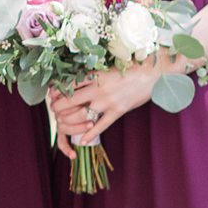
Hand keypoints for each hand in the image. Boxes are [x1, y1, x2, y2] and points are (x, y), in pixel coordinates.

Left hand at [48, 64, 162, 147]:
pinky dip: (90, 134)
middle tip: (54, 110)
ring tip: (63, 123)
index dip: (57, 90)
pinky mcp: (118, 111)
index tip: (52, 94)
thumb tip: (79, 80)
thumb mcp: (109, 67)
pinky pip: (101, 126)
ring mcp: (108, 102)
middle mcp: (98, 89)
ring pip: (81, 115)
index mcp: (95, 74)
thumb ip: (95, 75)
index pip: (68, 84)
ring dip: (69, 121)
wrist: (154, 73)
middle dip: (58, 107)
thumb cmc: (132, 67)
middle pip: (69, 101)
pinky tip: (83, 140)